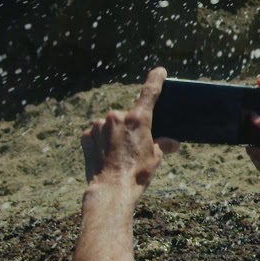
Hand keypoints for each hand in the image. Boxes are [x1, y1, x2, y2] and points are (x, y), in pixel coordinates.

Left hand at [80, 67, 180, 194]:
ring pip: (111, 125)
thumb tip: (172, 144)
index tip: (159, 71)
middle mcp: (117, 117)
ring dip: (115, 135)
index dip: (155, 80)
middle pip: (128, 117)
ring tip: (119, 155)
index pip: (149, 93)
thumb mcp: (155, 158)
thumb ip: (162, 145)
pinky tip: (106, 156)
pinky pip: (96, 134)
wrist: (112, 189)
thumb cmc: (137, 174)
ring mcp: (99, 126)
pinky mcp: (87, 136)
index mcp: (138, 119)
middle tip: (135, 147)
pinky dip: (101, 141)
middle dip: (132, 128)